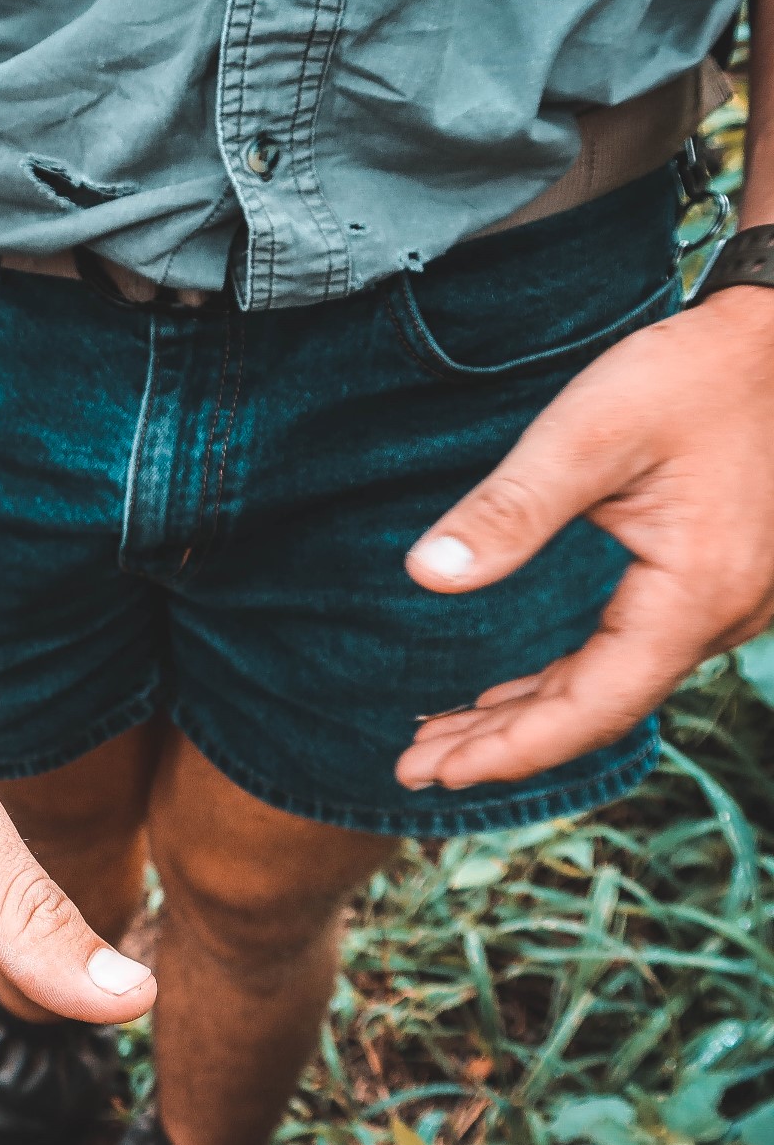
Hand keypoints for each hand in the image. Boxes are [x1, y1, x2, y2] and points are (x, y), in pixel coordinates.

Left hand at [399, 288, 773, 789]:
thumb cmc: (696, 372)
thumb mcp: (589, 431)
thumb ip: (509, 509)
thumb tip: (425, 575)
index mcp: (695, 596)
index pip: (592, 707)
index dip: (510, 749)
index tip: (431, 772)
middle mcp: (725, 615)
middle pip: (600, 710)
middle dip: (503, 744)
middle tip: (413, 766)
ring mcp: (732, 602)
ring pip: (618, 685)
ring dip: (532, 715)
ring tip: (446, 735)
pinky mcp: (724, 581)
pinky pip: (638, 654)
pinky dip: (572, 680)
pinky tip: (521, 690)